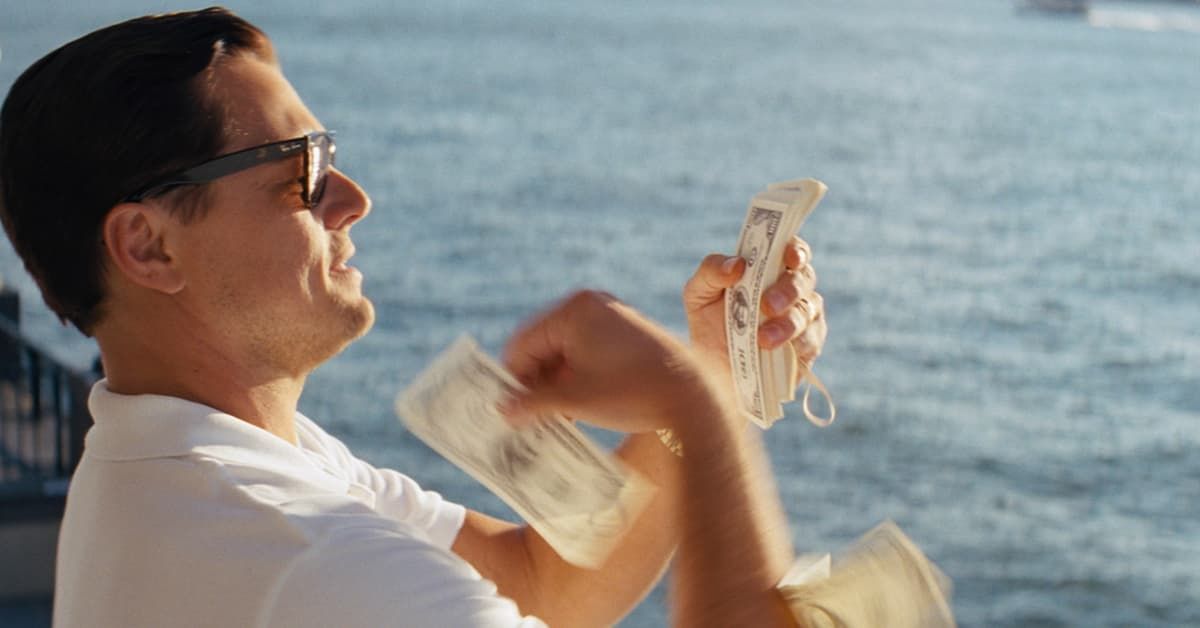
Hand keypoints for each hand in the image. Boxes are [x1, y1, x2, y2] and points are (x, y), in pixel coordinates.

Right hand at [501, 290, 723, 433]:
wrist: (694, 396)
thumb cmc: (632, 393)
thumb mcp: (575, 400)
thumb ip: (532, 402)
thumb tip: (503, 410)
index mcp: (573, 310)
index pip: (523, 344)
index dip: (514, 380)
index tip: (513, 412)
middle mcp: (592, 305)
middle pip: (544, 347)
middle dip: (538, 383)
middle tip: (534, 420)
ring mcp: (612, 317)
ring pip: (566, 353)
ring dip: (558, 385)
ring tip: (560, 419)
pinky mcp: (627, 334)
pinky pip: (589, 353)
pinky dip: (580, 378)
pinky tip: (581, 409)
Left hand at [683, 236, 826, 376]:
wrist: (712, 371)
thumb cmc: (709, 323)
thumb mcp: (698, 294)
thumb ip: (711, 271)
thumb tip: (737, 264)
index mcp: (770, 270)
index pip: (792, 250)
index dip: (796, 250)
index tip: (790, 258)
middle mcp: (793, 291)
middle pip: (804, 279)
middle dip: (788, 290)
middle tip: (767, 305)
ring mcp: (804, 319)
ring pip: (807, 312)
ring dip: (788, 324)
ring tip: (763, 339)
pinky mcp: (807, 348)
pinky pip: (811, 341)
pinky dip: (796, 344)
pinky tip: (776, 350)